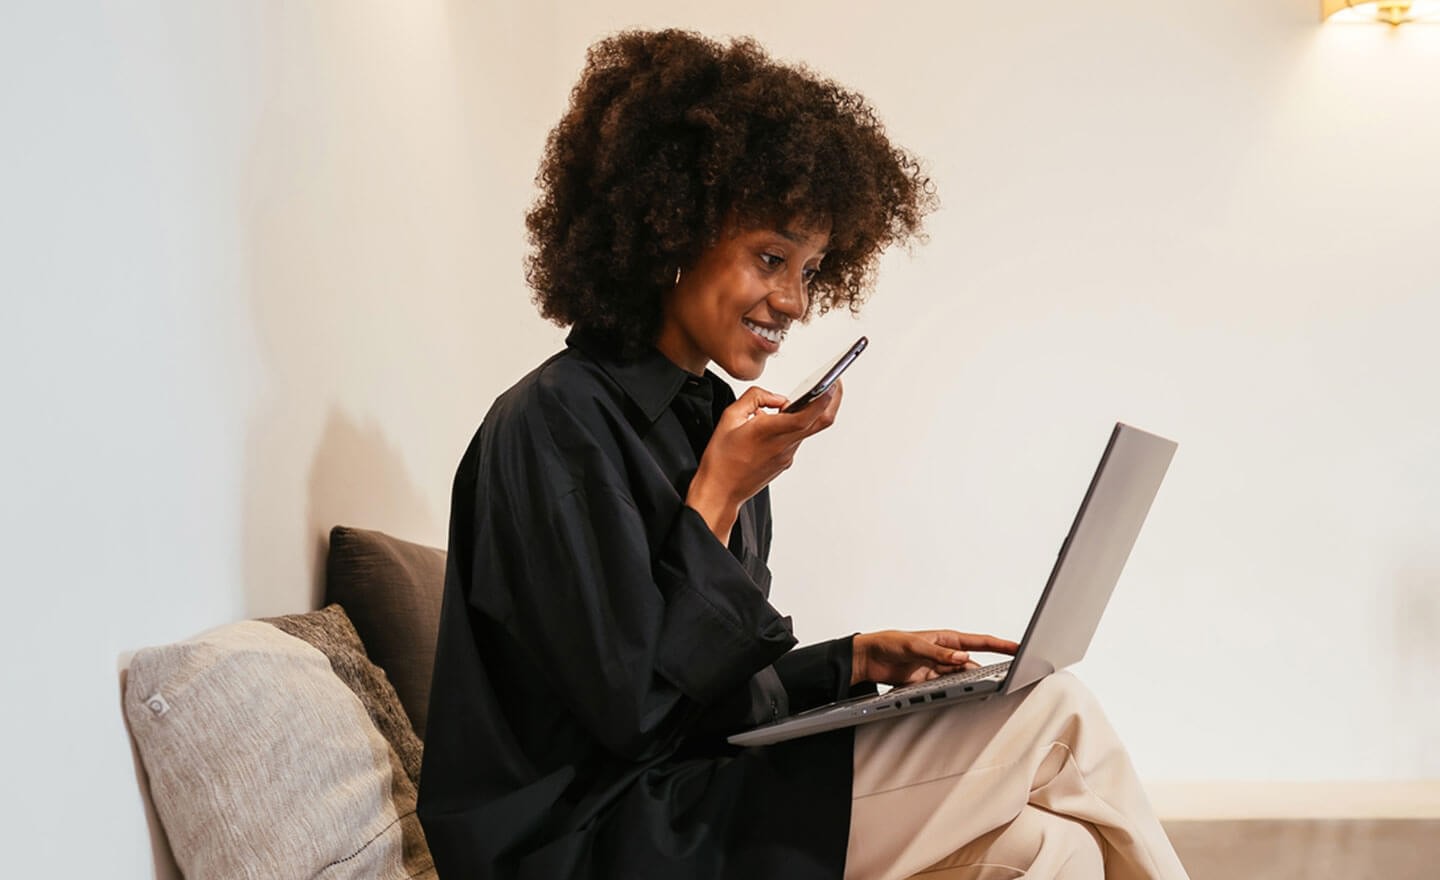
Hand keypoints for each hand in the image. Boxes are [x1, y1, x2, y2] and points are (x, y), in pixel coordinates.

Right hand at [686, 381, 842, 541]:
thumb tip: (776, 397)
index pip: (807, 414)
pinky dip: (795, 424)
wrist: (720, 491)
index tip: (831, 381)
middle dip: (832, 400)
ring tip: (801, 397)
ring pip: (808, 429)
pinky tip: (780, 418)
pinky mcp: (785, 461)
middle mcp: (783, 445)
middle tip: (834, 382)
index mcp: (768, 432)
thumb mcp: (729, 417)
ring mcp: (787, 455)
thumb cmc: (721, 458)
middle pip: (820, 422)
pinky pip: (796, 438)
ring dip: (810, 412)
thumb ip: (754, 398)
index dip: (823, 397)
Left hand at [851, 630, 1019, 686]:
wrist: (868, 659)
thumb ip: (938, 653)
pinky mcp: (930, 683)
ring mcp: (939, 669)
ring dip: (976, 684)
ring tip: (992, 691)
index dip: (1001, 645)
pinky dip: (959, 693)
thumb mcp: (914, 645)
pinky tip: (967, 698)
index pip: (980, 641)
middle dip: (994, 670)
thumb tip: (962, 657)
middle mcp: (946, 654)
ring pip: (965, 678)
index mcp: (946, 639)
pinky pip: (950, 688)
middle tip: (1013, 677)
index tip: (1020, 648)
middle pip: (977, 663)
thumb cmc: (889, 643)